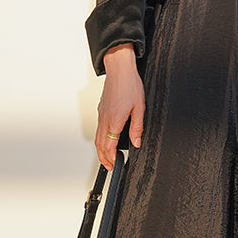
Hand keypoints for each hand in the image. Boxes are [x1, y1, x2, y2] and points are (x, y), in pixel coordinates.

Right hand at [96, 43, 144, 168]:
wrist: (120, 70)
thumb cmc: (130, 85)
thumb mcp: (139, 108)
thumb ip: (137, 128)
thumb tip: (136, 142)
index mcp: (114, 121)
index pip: (110, 146)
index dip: (111, 158)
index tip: (115, 165)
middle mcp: (105, 119)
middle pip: (100, 144)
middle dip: (104, 158)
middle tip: (109, 167)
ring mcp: (101, 114)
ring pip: (97, 137)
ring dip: (101, 150)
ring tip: (106, 158)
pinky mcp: (101, 110)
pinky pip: (98, 129)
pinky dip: (100, 139)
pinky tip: (106, 141)